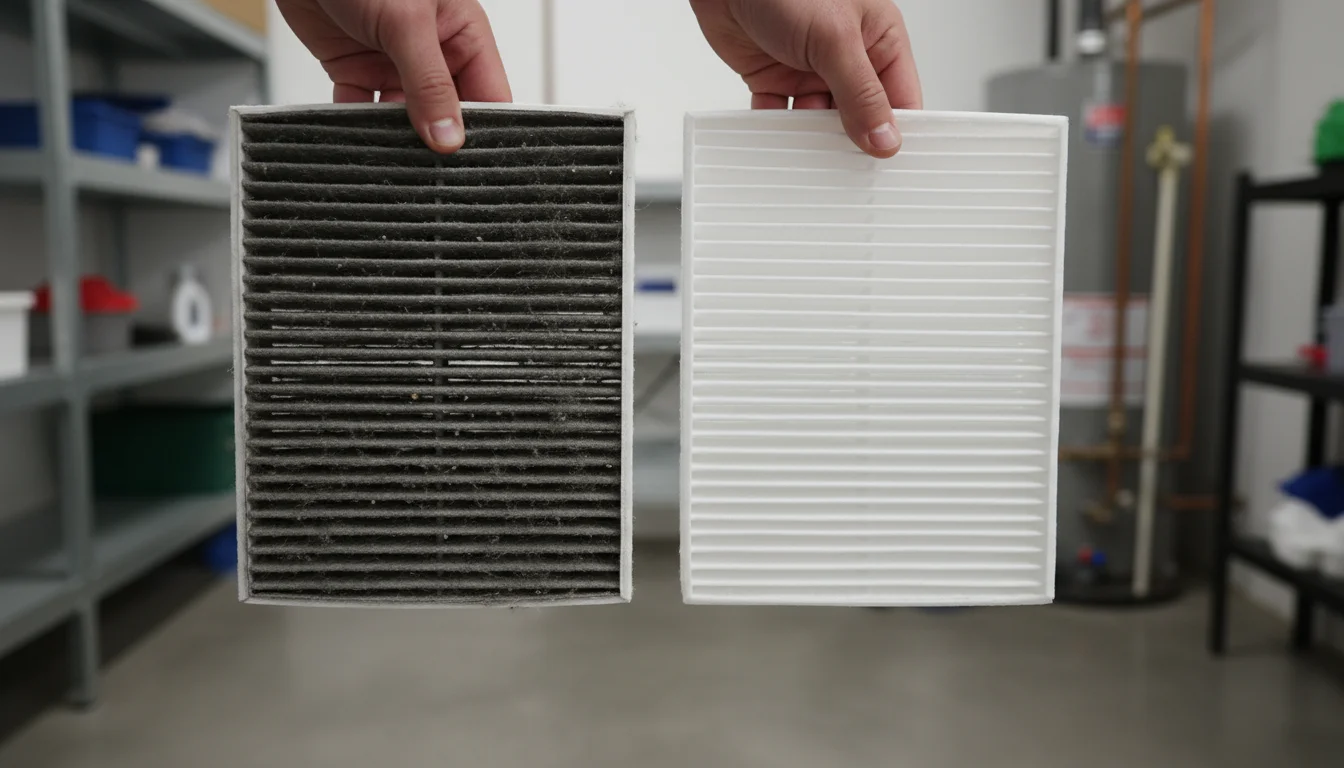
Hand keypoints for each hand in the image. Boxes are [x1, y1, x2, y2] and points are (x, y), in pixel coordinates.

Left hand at [275, 0, 510, 152]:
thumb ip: (429, 83)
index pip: (488, 94)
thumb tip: (448, 136)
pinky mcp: (356, 68)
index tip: (475, 166)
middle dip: (440, 142)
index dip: (485, 131)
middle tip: (436, 176)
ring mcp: (394, 63)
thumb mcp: (407, 23)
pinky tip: (359, 145)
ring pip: (404, 118)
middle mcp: (433, 52)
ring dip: (398, 141)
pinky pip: (361, 109)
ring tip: (398, 169)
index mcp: (462, 34)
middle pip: (446, 113)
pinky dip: (357, 128)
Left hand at [689, 0, 920, 156]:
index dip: (897, 132)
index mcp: (879, 38)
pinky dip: (775, 130)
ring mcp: (811, 68)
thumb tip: (884, 137)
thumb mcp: (835, 39)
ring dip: (811, 140)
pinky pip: (780, 115)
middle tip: (849, 172)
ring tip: (810, 159)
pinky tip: (775, 141)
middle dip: (852, 141)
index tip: (891, 166)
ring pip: (818, 121)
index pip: (900, 97)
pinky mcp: (775, 75)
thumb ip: (860, 93)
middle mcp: (848, 55)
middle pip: (859, 116)